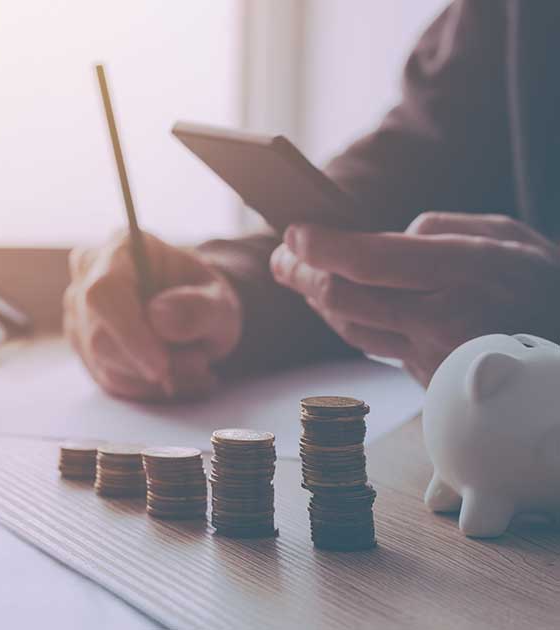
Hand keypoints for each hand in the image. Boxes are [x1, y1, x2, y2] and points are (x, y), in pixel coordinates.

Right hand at [64, 230, 241, 399]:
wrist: (192, 312)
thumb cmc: (203, 300)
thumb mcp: (219, 301)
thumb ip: (198, 307)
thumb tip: (160, 319)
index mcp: (121, 249)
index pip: (104, 292)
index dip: (129, 333)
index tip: (161, 366)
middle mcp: (88, 277)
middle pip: (100, 337)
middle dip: (152, 363)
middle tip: (200, 364)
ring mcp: (79, 314)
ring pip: (106, 365)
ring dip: (155, 379)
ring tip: (196, 367)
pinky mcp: (83, 347)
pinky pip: (110, 380)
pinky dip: (147, 388)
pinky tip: (177, 377)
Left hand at [270, 212, 559, 384]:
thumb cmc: (543, 283)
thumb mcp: (507, 235)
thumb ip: (442, 228)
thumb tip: (385, 235)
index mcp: (467, 271)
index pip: (371, 261)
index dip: (322, 248)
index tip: (293, 234)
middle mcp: (445, 319)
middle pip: (346, 299)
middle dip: (302, 275)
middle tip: (281, 257)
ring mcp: (434, 356)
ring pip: (351, 328)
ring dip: (316, 299)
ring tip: (298, 273)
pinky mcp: (428, 379)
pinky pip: (372, 345)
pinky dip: (346, 320)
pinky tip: (333, 301)